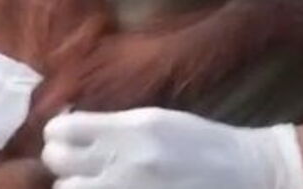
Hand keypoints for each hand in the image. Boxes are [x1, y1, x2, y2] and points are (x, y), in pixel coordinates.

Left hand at [42, 108, 302, 188]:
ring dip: (74, 186)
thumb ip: (112, 124)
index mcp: (131, 130)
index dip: (58, 133)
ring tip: (89, 183)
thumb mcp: (156, 120)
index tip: (65, 136)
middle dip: (60, 161)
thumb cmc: (200, 142)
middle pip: (57, 162)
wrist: (246, 175)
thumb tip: (70, 126)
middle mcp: (125, 163)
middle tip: (72, 163)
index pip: (63, 129)